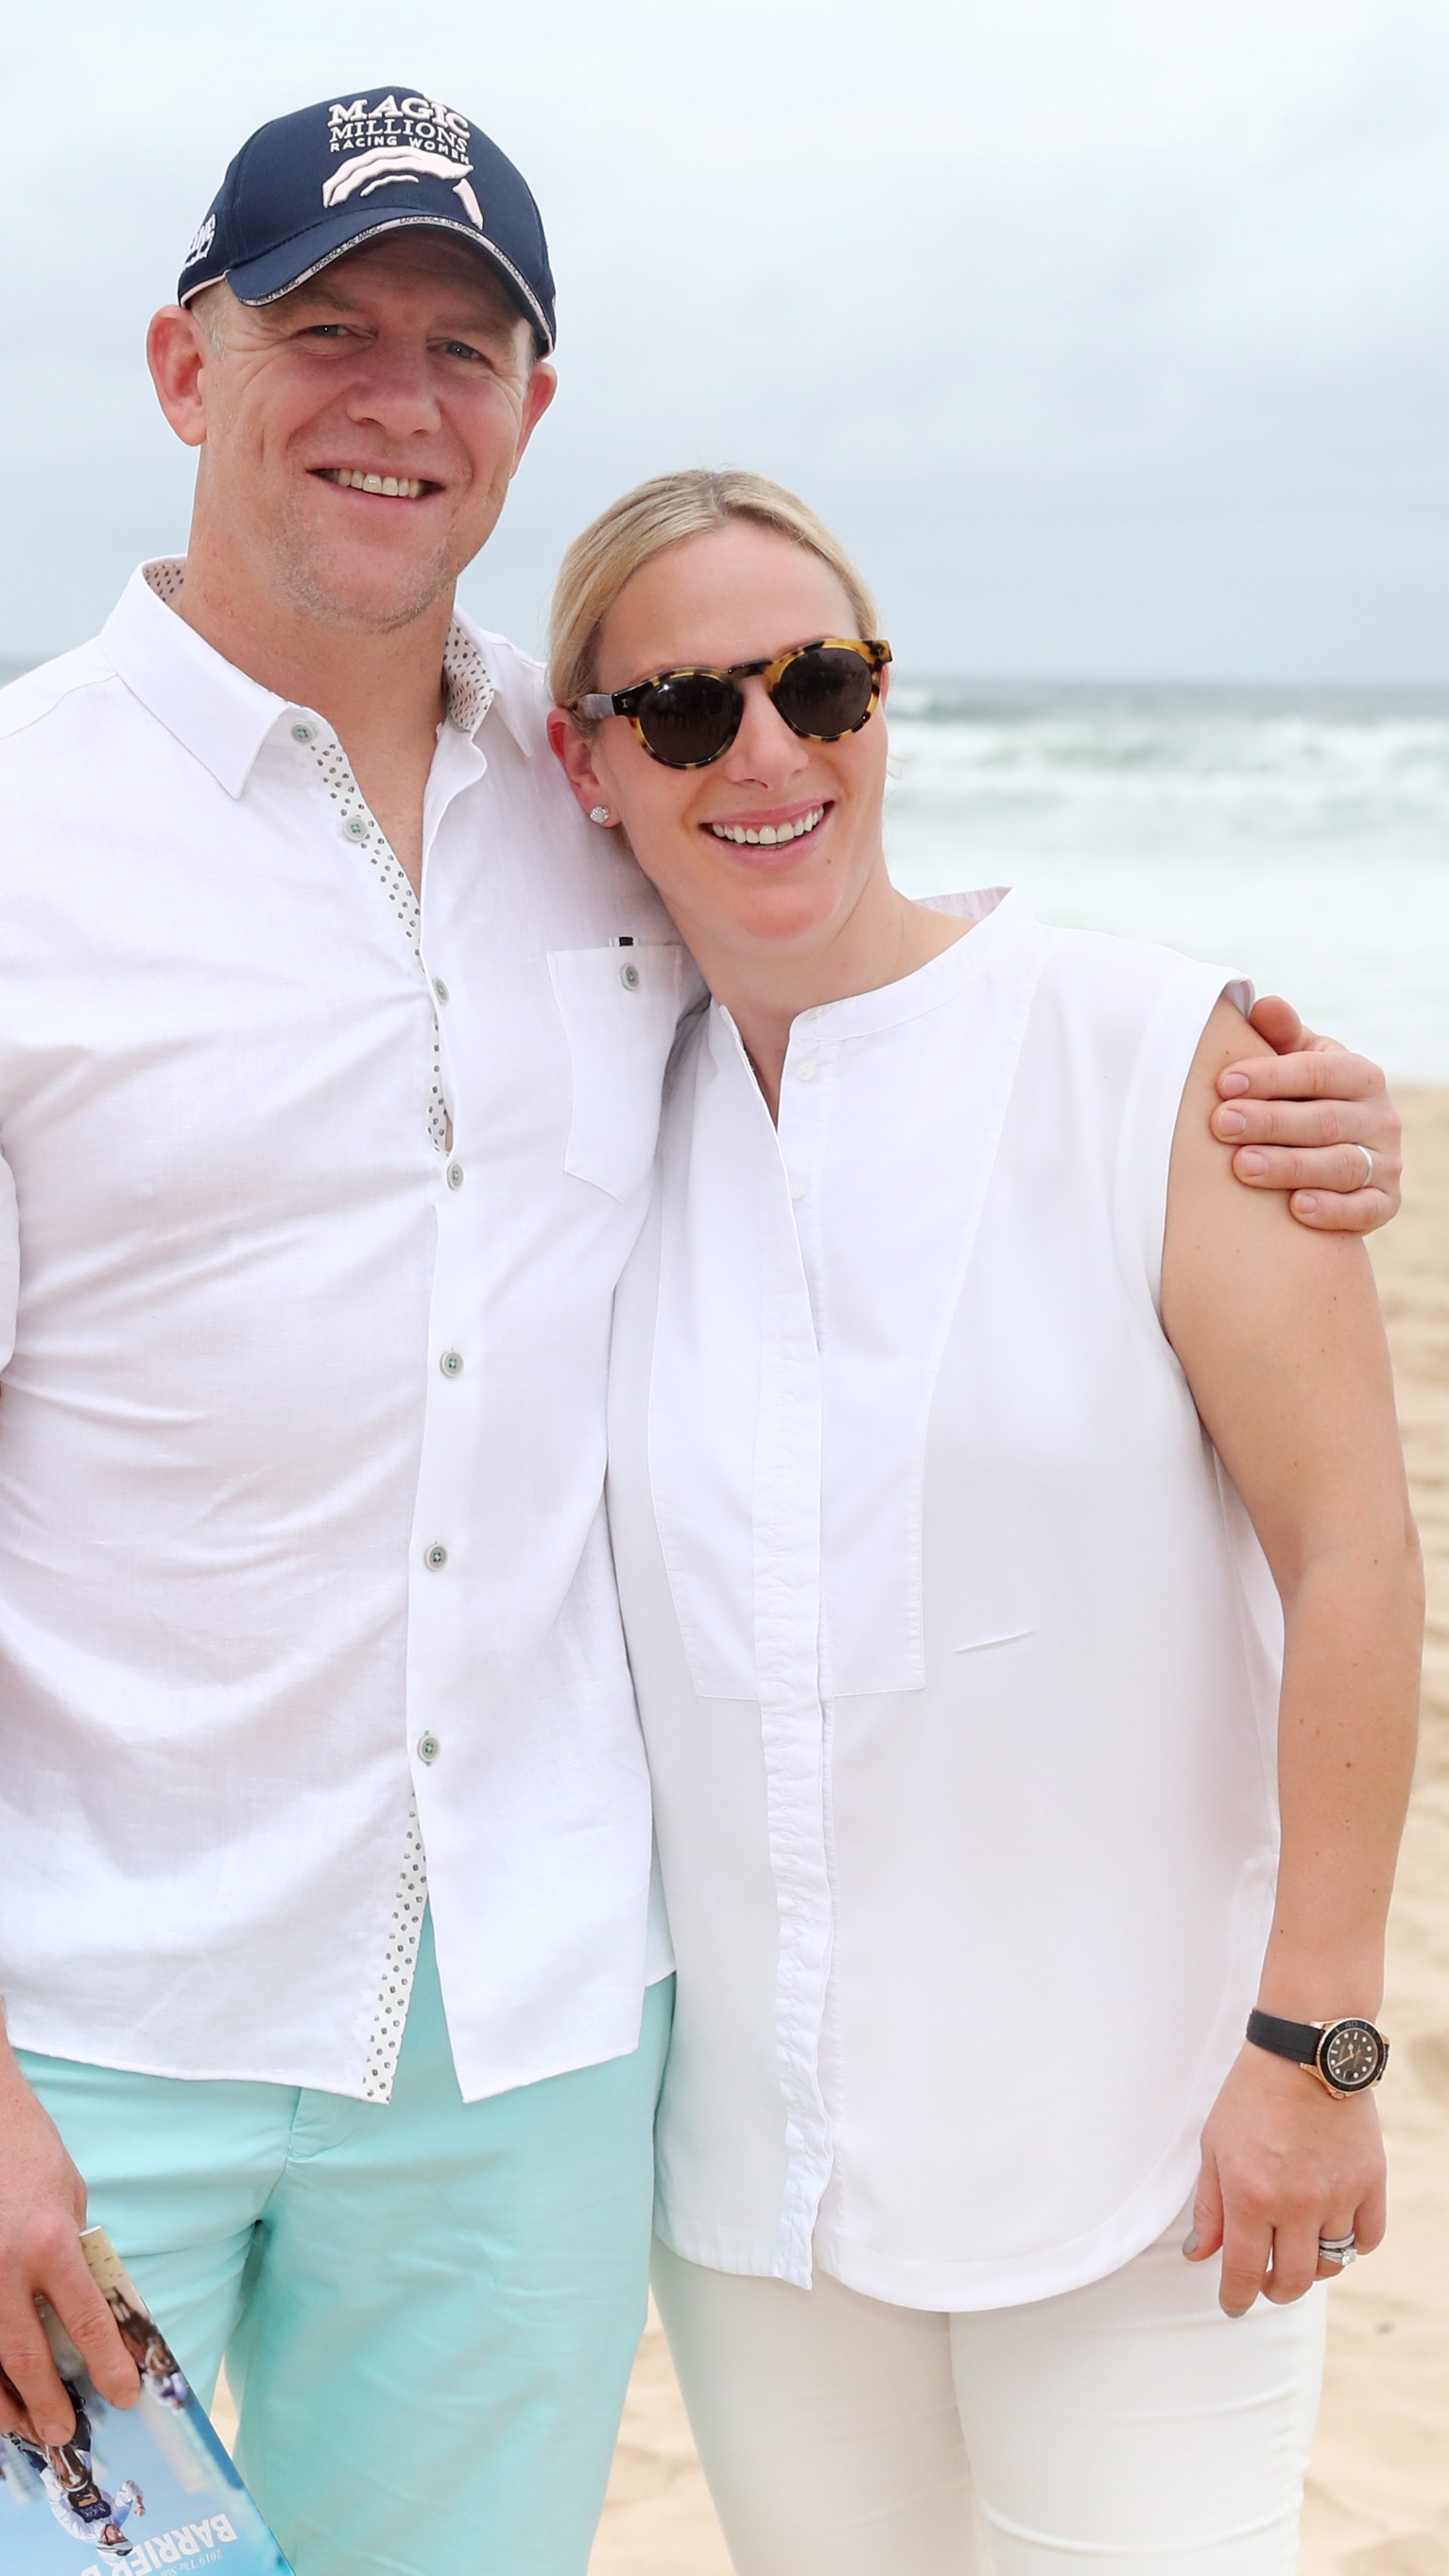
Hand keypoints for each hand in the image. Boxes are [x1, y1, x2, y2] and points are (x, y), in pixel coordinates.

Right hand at [0, 2055, 138, 2441]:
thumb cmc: (28, 2150)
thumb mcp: (69, 2195)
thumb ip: (72, 2250)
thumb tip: (80, 2305)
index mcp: (51, 2241)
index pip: (87, 2319)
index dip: (108, 2364)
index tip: (125, 2394)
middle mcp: (4, 2266)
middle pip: (26, 2356)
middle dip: (47, 2403)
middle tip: (64, 2433)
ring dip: (3, 2401)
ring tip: (24, 2429)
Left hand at [1184, 2042, 1385, 2314]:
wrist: (1303, 2052)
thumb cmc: (1251, 2095)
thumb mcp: (1214, 2147)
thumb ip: (1209, 2207)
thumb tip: (1199, 2255)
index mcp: (1250, 2196)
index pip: (1243, 2273)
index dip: (1236, 2298)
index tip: (1233, 2304)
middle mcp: (1296, 2205)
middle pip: (1292, 2281)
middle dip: (1274, 2290)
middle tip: (1265, 2281)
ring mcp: (1338, 2195)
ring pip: (1331, 2262)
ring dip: (1311, 2265)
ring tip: (1297, 2247)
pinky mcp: (1370, 2182)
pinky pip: (1366, 2239)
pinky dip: (1351, 2245)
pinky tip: (1333, 2231)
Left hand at [1212, 996, 1401, 1232]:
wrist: (1326, 1160)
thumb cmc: (1297, 1100)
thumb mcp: (1292, 1063)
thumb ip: (1279, 1036)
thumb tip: (1264, 1005)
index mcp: (1360, 1075)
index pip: (1318, 1071)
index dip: (1271, 1076)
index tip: (1224, 1083)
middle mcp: (1381, 1117)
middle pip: (1325, 1120)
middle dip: (1270, 1122)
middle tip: (1221, 1125)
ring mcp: (1386, 1163)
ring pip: (1341, 1165)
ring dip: (1290, 1166)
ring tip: (1243, 1166)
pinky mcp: (1385, 1204)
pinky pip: (1364, 1210)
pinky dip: (1333, 1211)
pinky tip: (1296, 1208)